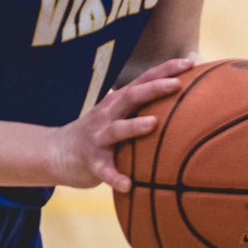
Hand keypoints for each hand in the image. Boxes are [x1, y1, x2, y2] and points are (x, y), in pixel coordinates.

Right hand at [50, 57, 192, 192]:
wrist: (57, 152)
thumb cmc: (100, 132)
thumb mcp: (118, 114)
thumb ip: (143, 107)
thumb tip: (183, 99)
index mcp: (119, 102)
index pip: (144, 79)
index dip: (166, 69)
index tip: (190, 62)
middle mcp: (108, 114)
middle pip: (131, 97)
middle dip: (153, 89)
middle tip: (176, 85)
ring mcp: (98, 138)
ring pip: (117, 130)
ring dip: (134, 126)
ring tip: (153, 124)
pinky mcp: (91, 162)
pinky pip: (105, 171)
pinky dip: (115, 177)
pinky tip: (128, 185)